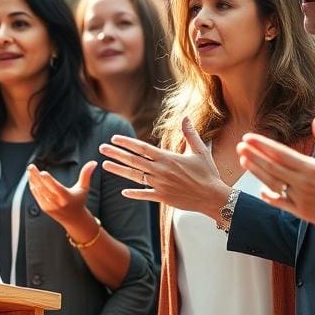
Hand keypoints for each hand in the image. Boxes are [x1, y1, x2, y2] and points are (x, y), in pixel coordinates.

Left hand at [27, 161, 95, 234]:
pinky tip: (31, 177)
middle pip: (44, 188)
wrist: (74, 219)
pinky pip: (36, 195)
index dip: (49, 181)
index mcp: (66, 197)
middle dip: (36, 177)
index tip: (43, 172)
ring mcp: (49, 206)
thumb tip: (94, 162)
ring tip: (30, 169)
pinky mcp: (44, 207)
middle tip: (31, 166)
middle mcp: (56, 202)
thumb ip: (86, 174)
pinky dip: (33, 186)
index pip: (56, 188)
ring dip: (32, 180)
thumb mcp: (84, 188)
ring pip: (38, 191)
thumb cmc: (79, 201)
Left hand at [100, 117, 229, 217]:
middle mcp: (160, 171)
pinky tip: (123, 191)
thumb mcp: (200, 151)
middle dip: (116, 153)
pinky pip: (144, 195)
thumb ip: (190, 134)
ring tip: (105, 165)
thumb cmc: (208, 173)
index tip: (114, 138)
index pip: (142, 148)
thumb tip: (186, 117)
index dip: (127, 142)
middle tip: (102, 148)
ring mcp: (160, 185)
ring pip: (134, 177)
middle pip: (133, 160)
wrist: (213, 197)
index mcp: (167, 158)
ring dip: (118, 170)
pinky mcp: (163, 198)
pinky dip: (134, 193)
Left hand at [236, 116, 314, 242]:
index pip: (281, 154)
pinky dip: (269, 196)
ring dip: (257, 172)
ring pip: (272, 184)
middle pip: (272, 167)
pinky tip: (261, 190)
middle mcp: (302, 184)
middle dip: (254, 155)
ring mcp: (300, 200)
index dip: (262, 145)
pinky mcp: (302, 213)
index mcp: (311, 169)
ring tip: (243, 161)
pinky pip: (281, 203)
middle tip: (240, 146)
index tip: (248, 137)